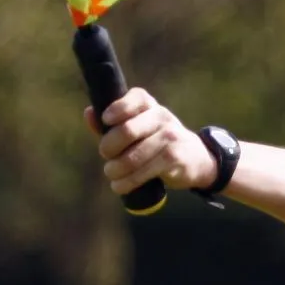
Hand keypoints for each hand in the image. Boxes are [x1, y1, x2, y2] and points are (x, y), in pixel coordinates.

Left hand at [84, 88, 213, 195]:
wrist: (195, 158)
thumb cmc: (157, 142)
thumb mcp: (139, 128)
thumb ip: (112, 123)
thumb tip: (89, 113)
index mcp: (150, 105)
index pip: (135, 98)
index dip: (118, 108)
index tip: (106, 120)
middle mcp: (162, 117)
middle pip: (127, 130)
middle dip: (109, 147)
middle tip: (106, 155)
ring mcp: (170, 137)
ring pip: (133, 157)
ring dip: (115, 170)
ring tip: (112, 174)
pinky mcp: (173, 158)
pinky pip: (143, 172)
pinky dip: (127, 182)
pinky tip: (120, 185)